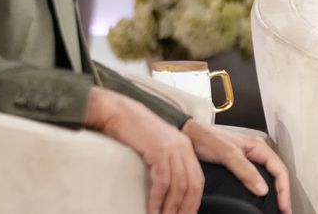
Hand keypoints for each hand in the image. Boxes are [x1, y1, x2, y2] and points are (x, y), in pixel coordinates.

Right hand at [86, 88, 203, 213]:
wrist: (119, 112)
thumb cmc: (134, 131)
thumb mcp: (157, 146)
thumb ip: (167, 162)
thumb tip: (168, 189)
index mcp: (185, 147)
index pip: (197, 180)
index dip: (193, 201)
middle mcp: (183, 147)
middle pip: (192, 185)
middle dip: (185, 207)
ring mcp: (172, 147)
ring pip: (179, 185)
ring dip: (171, 207)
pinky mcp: (158, 150)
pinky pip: (162, 181)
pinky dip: (158, 199)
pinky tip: (152, 209)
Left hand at [182, 121, 292, 213]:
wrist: (188, 135)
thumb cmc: (206, 138)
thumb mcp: (228, 154)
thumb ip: (246, 171)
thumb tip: (263, 189)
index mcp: (258, 147)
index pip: (279, 170)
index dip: (284, 190)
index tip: (284, 207)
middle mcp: (256, 153)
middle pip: (277, 175)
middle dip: (283, 194)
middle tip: (285, 212)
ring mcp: (248, 160)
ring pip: (268, 178)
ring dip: (275, 193)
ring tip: (278, 208)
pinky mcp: (238, 167)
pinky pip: (256, 180)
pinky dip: (262, 192)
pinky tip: (260, 201)